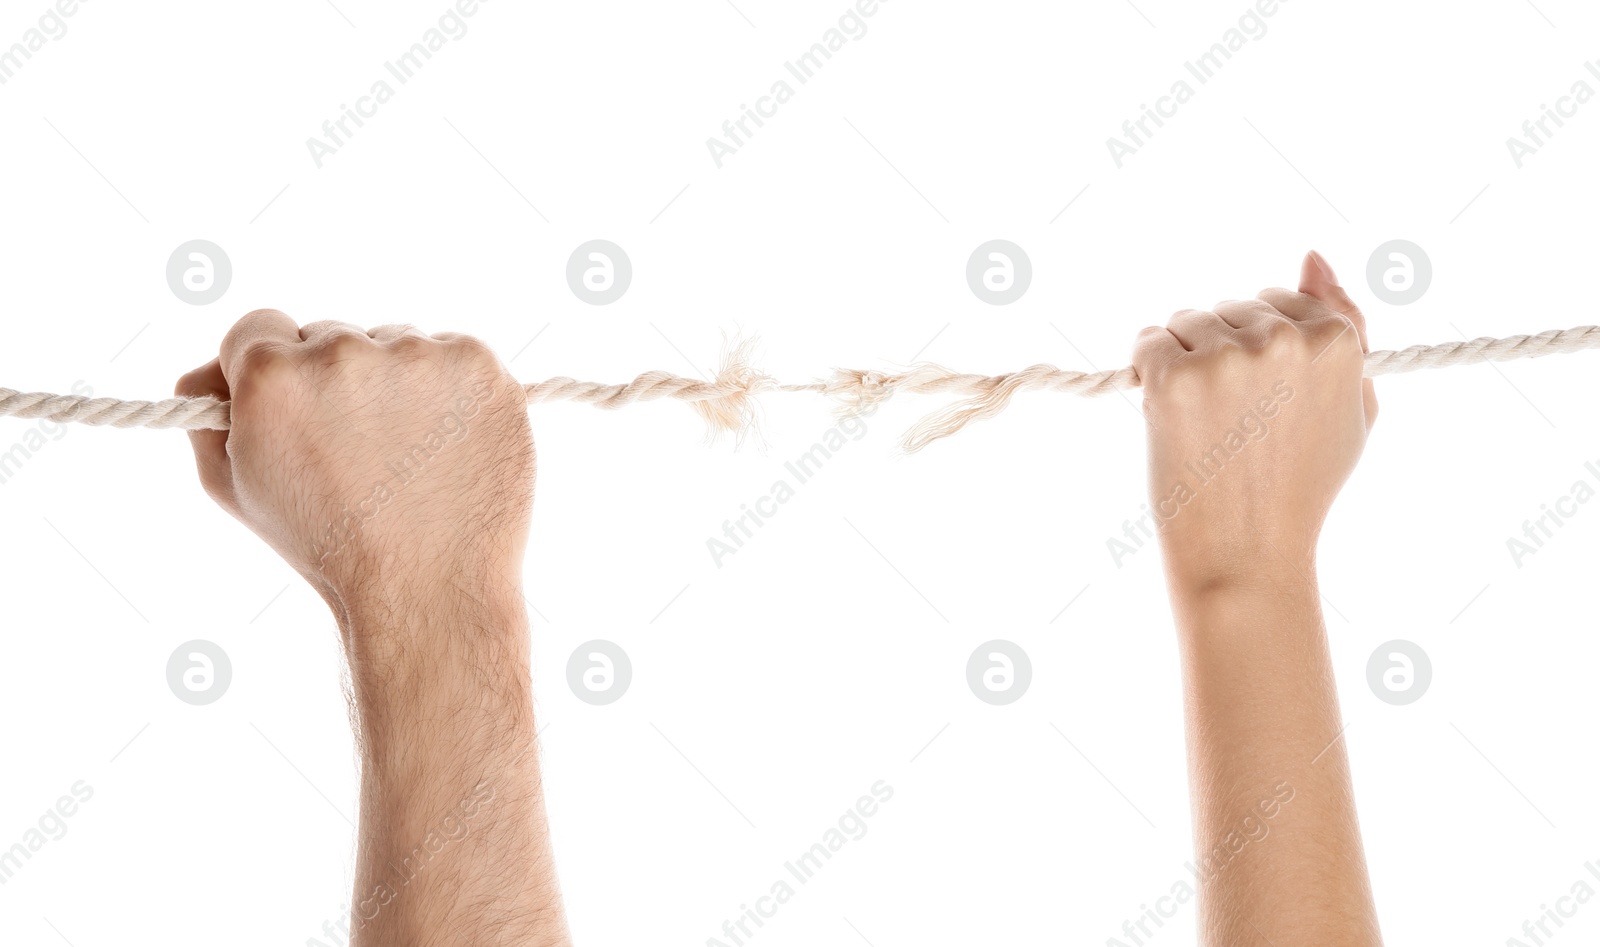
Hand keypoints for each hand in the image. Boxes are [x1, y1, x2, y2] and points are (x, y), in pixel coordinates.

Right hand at [175, 310, 534, 615]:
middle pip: (331, 336)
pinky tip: (448, 444)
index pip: (258, 328)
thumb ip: (210, 419)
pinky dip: (453, 390)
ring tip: (409, 456)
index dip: (272, 369)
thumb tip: (205, 370)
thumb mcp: (240, 490)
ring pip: (396, 344)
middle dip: (336, 381)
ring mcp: (418, 354)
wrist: (428, 590)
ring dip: (397, 382)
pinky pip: (454, 356)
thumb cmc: (331, 548)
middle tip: (359, 449)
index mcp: (274, 376)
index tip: (296, 403)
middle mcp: (344, 351)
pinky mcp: (478, 365)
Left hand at [1131, 251, 1376, 591]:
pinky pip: (1148, 341)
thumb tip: (1312, 256)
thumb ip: (1347, 327)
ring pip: (1187, 321)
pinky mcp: (1174, 375)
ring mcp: (1226, 356)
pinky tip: (1169, 414)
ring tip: (1206, 423)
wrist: (1245, 550)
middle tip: (1236, 421)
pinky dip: (1148, 371)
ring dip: (1185, 360)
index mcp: (1335, 340)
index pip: (1283, 300)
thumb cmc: (1300, 486)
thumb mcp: (1354, 409)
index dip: (1265, 350)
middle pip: (1232, 308)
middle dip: (1224, 351)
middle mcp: (1283, 338)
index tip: (1266, 399)